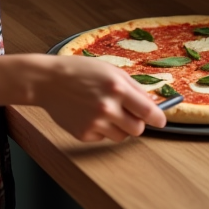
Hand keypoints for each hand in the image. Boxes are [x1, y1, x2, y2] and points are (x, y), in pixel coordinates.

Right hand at [32, 55, 166, 141]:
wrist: (48, 81)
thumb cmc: (80, 71)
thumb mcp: (110, 71)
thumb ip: (133, 88)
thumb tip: (152, 104)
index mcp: (118, 88)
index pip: (148, 112)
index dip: (158, 118)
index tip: (160, 121)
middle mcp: (108, 107)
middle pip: (137, 129)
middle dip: (137, 123)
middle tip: (128, 114)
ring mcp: (95, 122)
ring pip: (121, 136)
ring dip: (119, 127)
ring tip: (104, 111)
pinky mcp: (83, 134)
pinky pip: (102, 137)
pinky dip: (100, 129)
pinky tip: (89, 115)